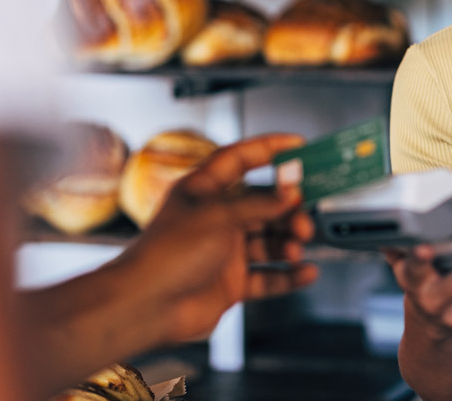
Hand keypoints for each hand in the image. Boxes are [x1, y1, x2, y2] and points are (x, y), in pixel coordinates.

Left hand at [114, 133, 318, 343]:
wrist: (146, 306)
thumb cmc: (168, 254)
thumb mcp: (219, 217)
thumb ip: (258, 205)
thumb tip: (289, 193)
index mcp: (203, 190)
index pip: (240, 159)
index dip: (268, 148)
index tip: (297, 145)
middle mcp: (215, 218)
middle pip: (261, 205)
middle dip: (286, 210)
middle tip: (302, 218)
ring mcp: (223, 251)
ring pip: (267, 241)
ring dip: (287, 243)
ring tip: (296, 248)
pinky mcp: (230, 283)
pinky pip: (266, 277)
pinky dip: (287, 276)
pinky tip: (305, 273)